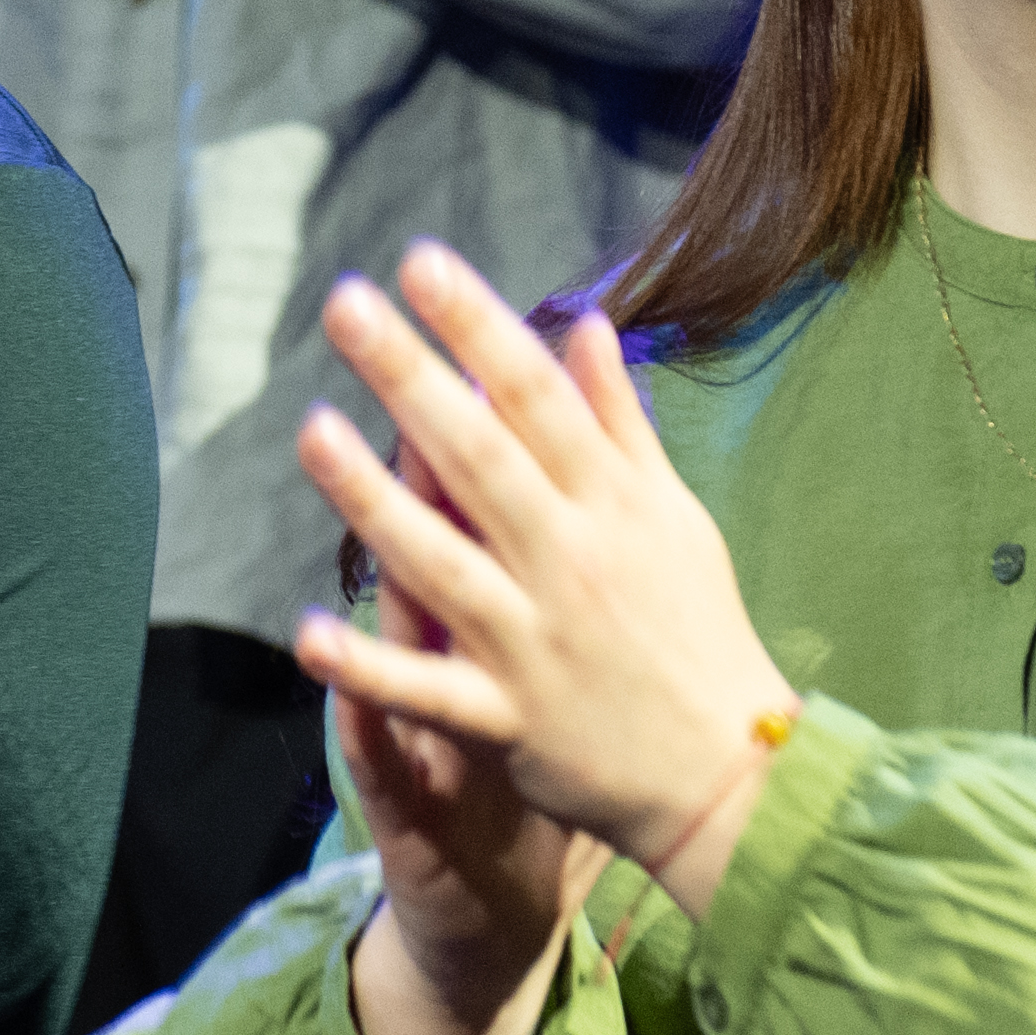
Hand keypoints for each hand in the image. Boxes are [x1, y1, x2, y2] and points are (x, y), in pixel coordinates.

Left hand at [288, 247, 795, 1034]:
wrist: (728, 772)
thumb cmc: (696, 629)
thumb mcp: (673, 515)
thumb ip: (619, 422)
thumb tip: (585, 325)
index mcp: (612, 504)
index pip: (537, 397)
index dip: (479, 327)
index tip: (422, 262)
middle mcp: (570, 559)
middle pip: (481, 456)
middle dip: (412, 376)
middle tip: (345, 303)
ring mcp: (534, 640)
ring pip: (441, 559)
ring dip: (372, 495)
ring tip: (309, 427)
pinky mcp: (507, 719)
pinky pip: (428, 691)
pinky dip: (369, 666)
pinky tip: (308, 631)